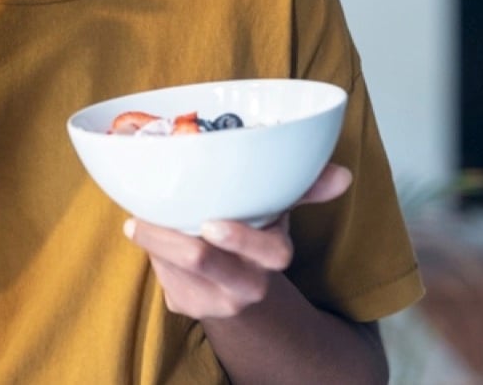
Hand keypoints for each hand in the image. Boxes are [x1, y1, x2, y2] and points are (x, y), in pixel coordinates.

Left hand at [123, 163, 353, 318]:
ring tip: (141, 219)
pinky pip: (162, 276)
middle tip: (139, 222)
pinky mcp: (184, 306)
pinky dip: (152, 252)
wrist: (234, 284)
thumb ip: (305, 188)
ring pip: (173, 267)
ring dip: (154, 240)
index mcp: (272, 257)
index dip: (241, 239)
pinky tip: (152, 237)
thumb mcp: (276, 210)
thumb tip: (343, 175)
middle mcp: (246, 286)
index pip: (268, 253)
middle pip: (203, 263)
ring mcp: (213, 301)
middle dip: (170, 241)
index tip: (211, 223)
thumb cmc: (253, 232)